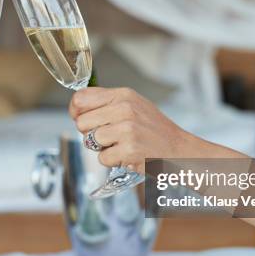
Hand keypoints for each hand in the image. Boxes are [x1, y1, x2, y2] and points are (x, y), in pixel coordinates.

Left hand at [70, 87, 207, 172]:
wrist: (179, 150)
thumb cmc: (155, 130)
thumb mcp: (134, 105)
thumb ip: (107, 103)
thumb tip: (76, 108)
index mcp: (123, 95)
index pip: (81, 98)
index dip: (75, 111)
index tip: (80, 118)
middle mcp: (124, 109)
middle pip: (81, 122)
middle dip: (90, 133)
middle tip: (108, 136)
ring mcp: (127, 130)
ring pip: (90, 141)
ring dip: (102, 148)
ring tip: (120, 145)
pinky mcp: (129, 150)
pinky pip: (102, 158)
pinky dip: (112, 160)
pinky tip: (126, 155)